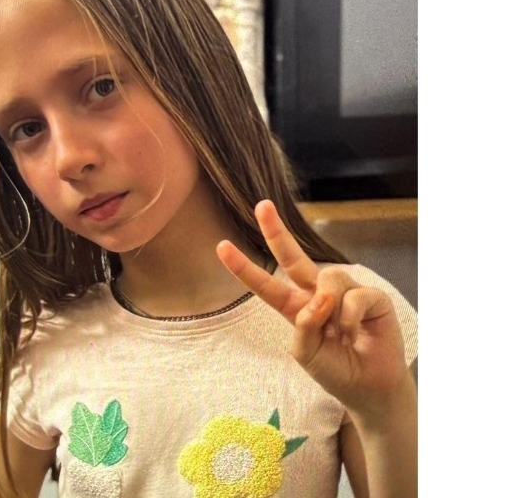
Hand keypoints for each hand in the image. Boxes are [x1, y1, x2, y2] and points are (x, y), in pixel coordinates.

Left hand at [216, 200, 409, 415]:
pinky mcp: (372, 296)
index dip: (244, 267)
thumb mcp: (305, 354)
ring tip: (338, 332)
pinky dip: (349, 317)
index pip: (266, 284)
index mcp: (295, 307)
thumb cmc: (334, 369)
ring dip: (329, 306)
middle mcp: (317, 293)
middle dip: (276, 231)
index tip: (221, 246)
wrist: (368, 388)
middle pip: (293, 256)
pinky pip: (354, 295)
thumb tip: (319, 298)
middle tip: (261, 206)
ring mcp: (345, 291)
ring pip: (328, 278)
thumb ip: (303, 326)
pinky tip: (355, 333)